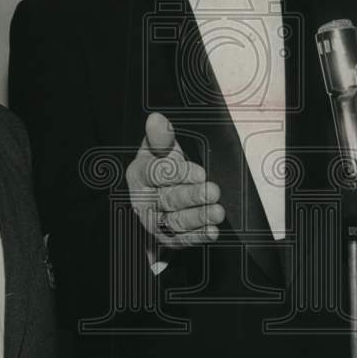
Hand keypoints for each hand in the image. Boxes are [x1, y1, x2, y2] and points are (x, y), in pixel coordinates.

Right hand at [126, 113, 223, 247]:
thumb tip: (156, 118)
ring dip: (198, 217)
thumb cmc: (163, 163)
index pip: (155, 173)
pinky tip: (212, 231)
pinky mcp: (168, 237)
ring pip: (175, 221)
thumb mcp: (161, 146)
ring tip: (217, 212)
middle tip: (212, 191)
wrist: (162, 189)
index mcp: (139, 173)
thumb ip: (160, 135)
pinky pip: (182, 238)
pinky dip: (198, 236)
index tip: (200, 172)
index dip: (178, 173)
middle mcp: (144, 199)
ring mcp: (155, 221)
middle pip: (167, 198)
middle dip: (192, 196)